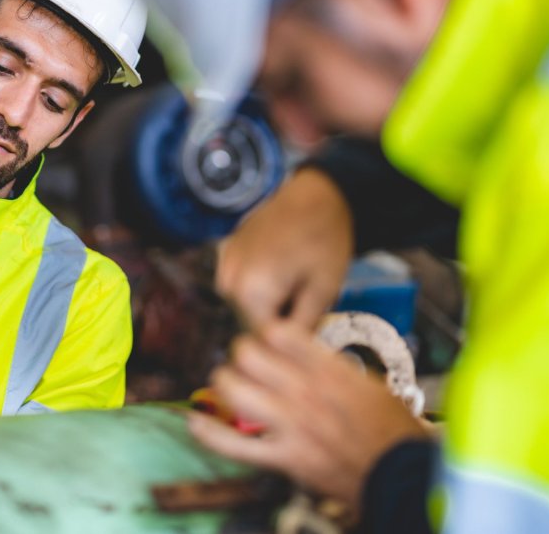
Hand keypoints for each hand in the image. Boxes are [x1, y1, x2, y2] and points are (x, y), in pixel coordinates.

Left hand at [187, 321, 428, 514]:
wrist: (401, 474)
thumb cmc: (390, 428)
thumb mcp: (369, 383)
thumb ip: (332, 367)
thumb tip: (304, 352)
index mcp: (329, 369)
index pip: (278, 332)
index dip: (263, 331)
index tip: (263, 338)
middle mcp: (306, 392)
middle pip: (248, 354)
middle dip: (240, 354)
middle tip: (244, 362)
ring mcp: (293, 425)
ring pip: (236, 390)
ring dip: (226, 385)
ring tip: (228, 385)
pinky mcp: (285, 458)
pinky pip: (235, 446)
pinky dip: (210, 435)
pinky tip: (195, 422)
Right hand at [215, 168, 353, 329]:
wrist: (316, 193)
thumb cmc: (325, 240)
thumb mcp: (323, 291)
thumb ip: (300, 329)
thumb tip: (288, 357)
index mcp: (250, 292)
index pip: (260, 342)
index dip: (285, 345)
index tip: (306, 337)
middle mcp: (227, 280)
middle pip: (249, 323)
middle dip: (275, 324)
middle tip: (307, 309)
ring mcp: (223, 264)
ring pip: (243, 305)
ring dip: (266, 306)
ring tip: (296, 287)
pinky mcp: (226, 252)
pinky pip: (240, 284)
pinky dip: (258, 287)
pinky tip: (283, 271)